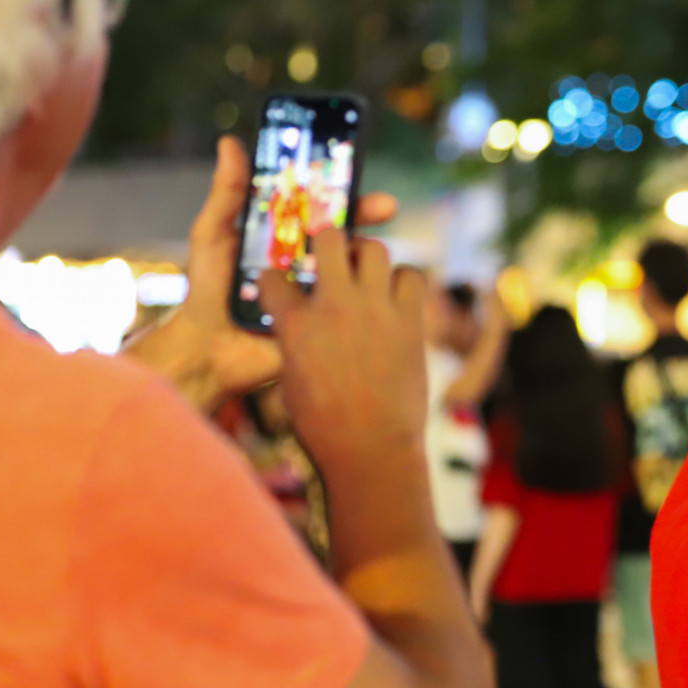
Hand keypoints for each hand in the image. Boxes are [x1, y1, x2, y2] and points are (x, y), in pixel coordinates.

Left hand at [124, 137, 398, 409]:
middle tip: (385, 205)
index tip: (352, 169)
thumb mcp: (212, 235)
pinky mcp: (325, 319)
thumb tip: (231, 143)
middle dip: (367, 214)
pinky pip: (351, 302)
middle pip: (346, 229)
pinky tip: (367, 285)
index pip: (318, 203)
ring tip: (369, 248)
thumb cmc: (207, 289)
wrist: (208, 347)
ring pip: (354, 263)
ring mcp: (319, 288)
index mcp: (285, 234)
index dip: (338, 186)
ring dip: (367, 252)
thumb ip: (227, 194)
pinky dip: (363, 291)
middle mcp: (307, 258)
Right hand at [260, 225, 429, 474]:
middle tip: (332, 257)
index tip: (283, 286)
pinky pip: (413, 276)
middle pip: (329, 238)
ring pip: (375, 248)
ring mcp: (375, 309)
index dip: (276, 280)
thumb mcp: (290, 381)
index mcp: (295, 324)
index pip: (274, 278)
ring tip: (366, 272)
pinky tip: (397, 296)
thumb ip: (292, 344)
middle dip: (327, 242)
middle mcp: (334, 305)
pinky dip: (404, 280)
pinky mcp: (410, 320)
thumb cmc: (324, 427)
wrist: (372, 449)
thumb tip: (297, 329)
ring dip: (368, 255)